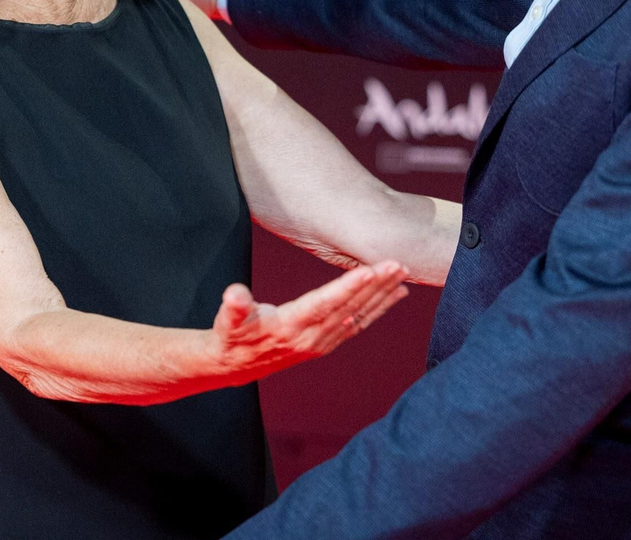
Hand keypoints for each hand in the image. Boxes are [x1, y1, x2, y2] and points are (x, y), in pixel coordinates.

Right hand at [210, 260, 409, 384]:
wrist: (234, 366)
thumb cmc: (231, 336)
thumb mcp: (227, 321)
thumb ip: (234, 307)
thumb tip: (235, 294)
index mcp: (290, 326)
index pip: (326, 303)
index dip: (349, 287)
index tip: (372, 270)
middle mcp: (311, 336)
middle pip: (349, 308)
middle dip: (376, 286)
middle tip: (398, 265)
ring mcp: (322, 341)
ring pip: (358, 316)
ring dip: (382, 296)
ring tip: (403, 276)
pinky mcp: (326, 342)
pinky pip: (358, 324)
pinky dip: (378, 310)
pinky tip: (394, 296)